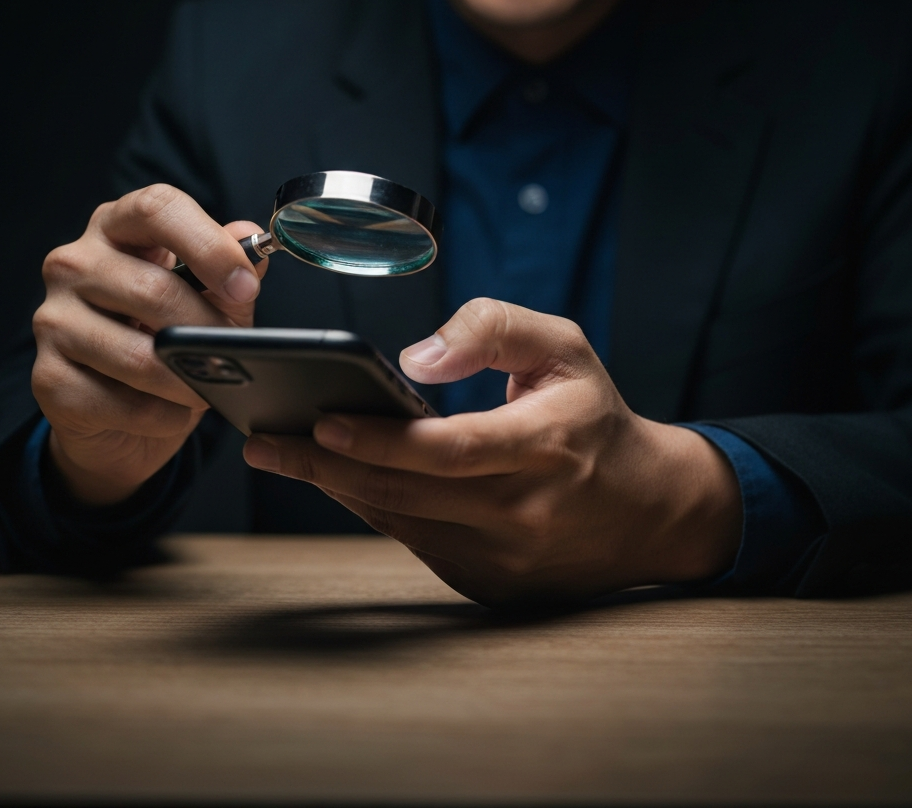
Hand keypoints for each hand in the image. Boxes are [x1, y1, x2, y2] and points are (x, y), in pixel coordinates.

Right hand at [32, 184, 268, 505]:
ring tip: (207, 387)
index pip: (157, 209)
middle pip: (152, 288)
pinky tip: (171, 412)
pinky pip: (120, 402)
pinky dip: (162, 415)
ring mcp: (53, 319)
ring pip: (137, 354)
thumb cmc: (165, 336)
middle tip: (233, 353)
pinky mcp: (48, 378)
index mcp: (118, 227)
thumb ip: (229, 269)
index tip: (245, 287)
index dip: (208, 246)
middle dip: (207, 330)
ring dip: (186, 380)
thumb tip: (249, 237)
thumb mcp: (208, 298)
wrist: (119, 412)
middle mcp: (74, 263)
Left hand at [243, 298, 741, 605]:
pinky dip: (374, 510)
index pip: (447, 449)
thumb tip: (413, 360)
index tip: (318, 419)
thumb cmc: (593, 414)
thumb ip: (490, 330)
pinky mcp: (492, 582)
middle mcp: (524, 511)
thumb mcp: (561, 345)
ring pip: (401, 522)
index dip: (378, 439)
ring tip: (284, 454)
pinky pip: (415, 543)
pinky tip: (342, 480)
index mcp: (545, 445)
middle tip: (264, 441)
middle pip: (406, 493)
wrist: (647, 507)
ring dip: (338, 488)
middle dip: (324, 466)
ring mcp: (507, 557)